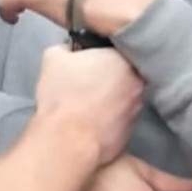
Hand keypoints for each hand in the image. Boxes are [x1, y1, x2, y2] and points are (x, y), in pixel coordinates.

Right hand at [35, 45, 143, 164]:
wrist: (68, 142)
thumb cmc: (62, 97)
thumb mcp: (53, 58)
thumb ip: (67, 48)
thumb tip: (70, 51)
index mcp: (122, 59)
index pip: (114, 48)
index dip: (98, 53)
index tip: (85, 61)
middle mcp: (137, 83)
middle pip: (122, 73)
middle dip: (106, 75)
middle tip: (85, 81)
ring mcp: (138, 109)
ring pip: (123, 96)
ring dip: (109, 97)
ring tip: (86, 103)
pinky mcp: (132, 132)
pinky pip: (120, 117)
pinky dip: (108, 117)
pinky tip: (90, 120)